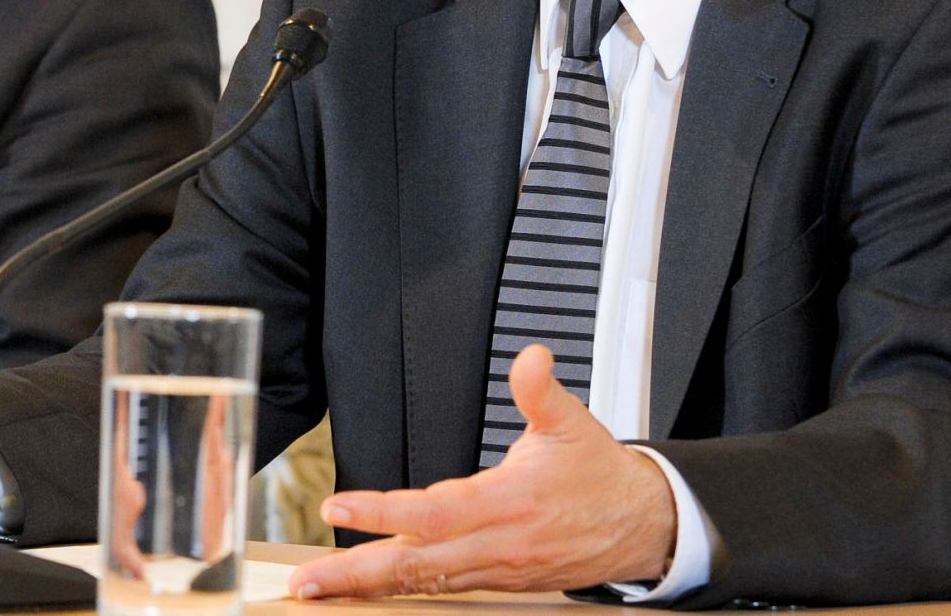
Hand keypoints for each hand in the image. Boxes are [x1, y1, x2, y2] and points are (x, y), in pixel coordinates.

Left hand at [289, 344, 675, 598]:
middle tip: (308, 583)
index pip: (432, 513)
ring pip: (423, 584)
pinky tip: (373, 588)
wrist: (642, 526)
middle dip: (357, 574)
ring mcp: (497, 570)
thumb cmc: (600, 475)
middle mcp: (497, 545)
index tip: (339, 506)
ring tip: (324, 591)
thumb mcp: (573, 422)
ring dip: (371, 588)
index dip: (382, 512)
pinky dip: (403, 590)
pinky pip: (442, 589)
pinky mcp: (500, 582)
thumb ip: (541, 392)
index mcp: (508, 503)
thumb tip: (531, 360)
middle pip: (415, 564)